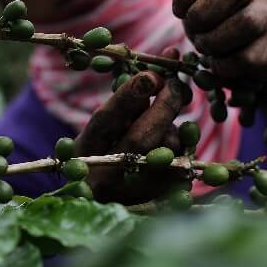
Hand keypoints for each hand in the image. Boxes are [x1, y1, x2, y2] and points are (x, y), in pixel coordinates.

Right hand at [75, 49, 188, 203]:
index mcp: (85, 151)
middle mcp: (103, 177)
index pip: (105, 120)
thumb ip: (131, 98)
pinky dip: (181, 151)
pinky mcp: (157, 206)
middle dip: (164, 105)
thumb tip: (166, 60)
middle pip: (140, 138)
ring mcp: (130, 196)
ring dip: (173, 130)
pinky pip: (181, 170)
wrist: (100, 204)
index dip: (129, 95)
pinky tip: (172, 148)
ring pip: (165, 153)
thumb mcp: (105, 126)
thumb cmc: (104, 151)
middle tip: (175, 84)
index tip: (151, 74)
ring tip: (164, 127)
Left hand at [172, 0, 266, 101]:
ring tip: (205, 48)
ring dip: (214, 41)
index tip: (179, 12)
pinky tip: (217, 64)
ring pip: (245, 22)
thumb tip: (183, 15)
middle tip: (194, 33)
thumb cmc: (224, 21)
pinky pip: (246, 56)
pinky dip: (223, 65)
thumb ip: (190, 5)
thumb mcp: (203, 6)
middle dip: (201, 15)